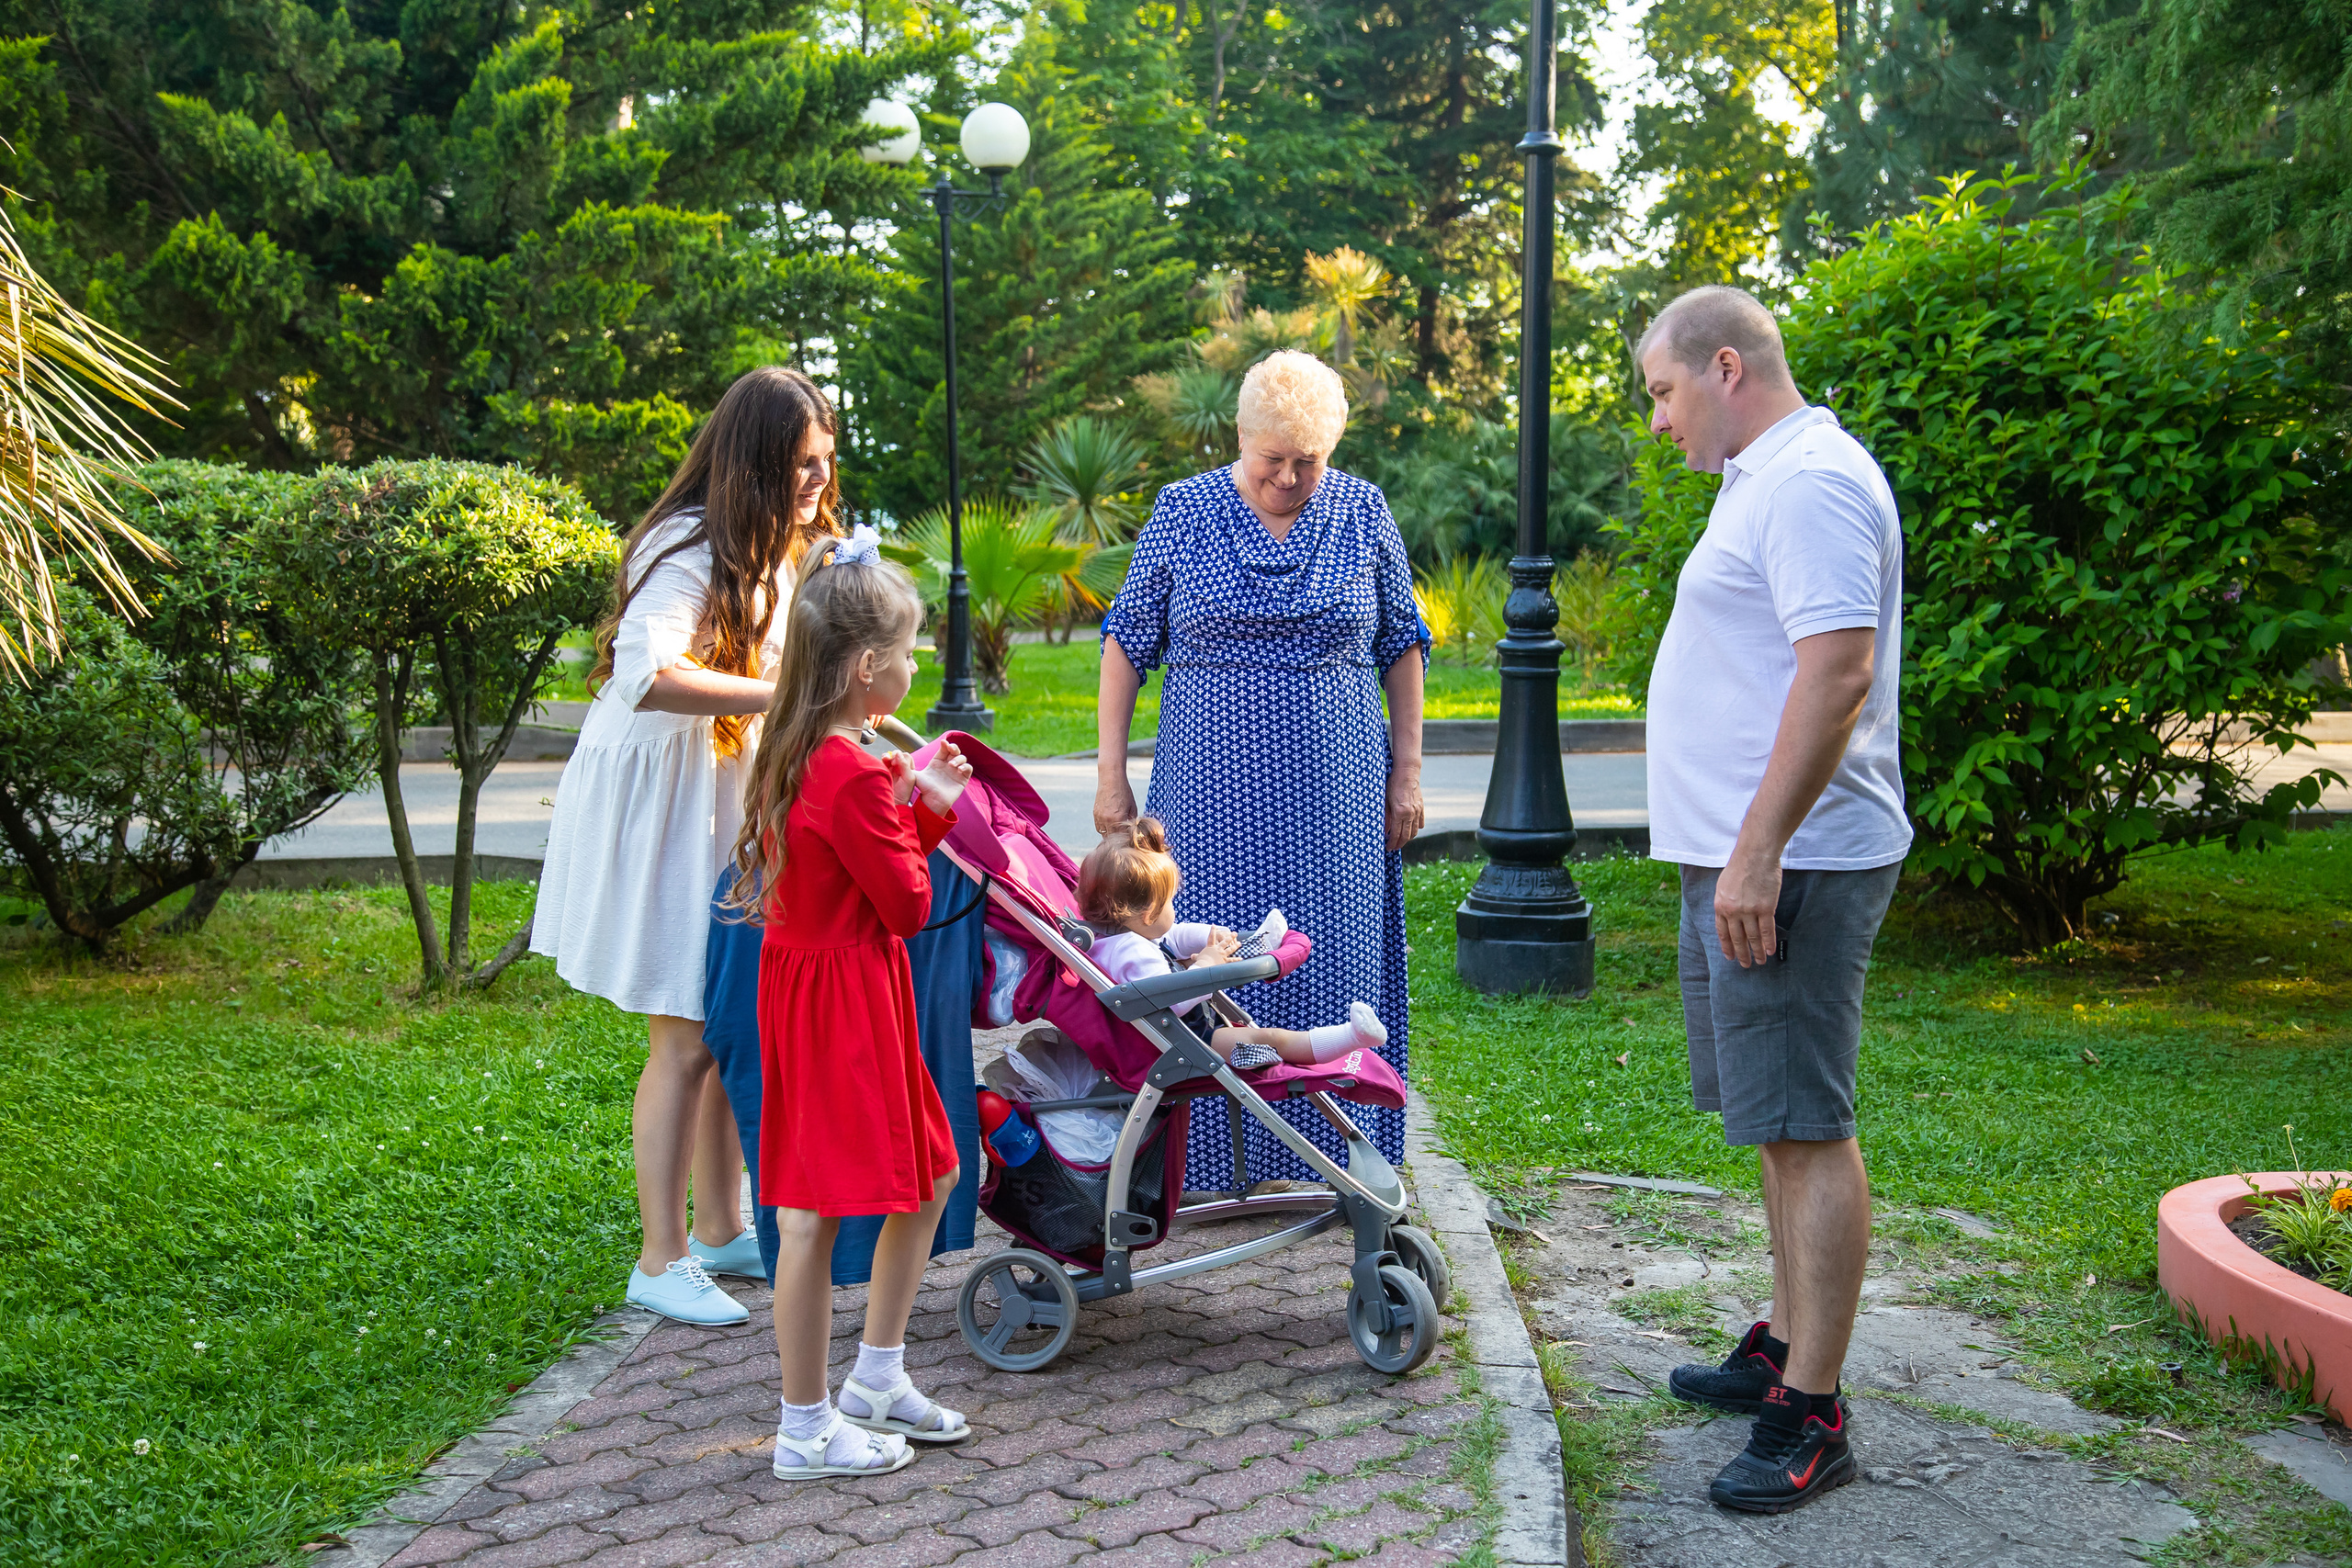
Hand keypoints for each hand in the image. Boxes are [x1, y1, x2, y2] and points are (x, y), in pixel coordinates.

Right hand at [883, 750, 916, 805]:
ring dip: (887, 756)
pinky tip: (883, 761)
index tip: (898, 763)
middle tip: (892, 762)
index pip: (906, 756)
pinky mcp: (884, 771)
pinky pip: (883, 762)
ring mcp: (892, 770)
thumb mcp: (909, 778)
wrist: (893, 802)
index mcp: (909, 769)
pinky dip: (882, 759)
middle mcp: (900, 768)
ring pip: (890, 757)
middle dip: (894, 755)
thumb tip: (898, 753)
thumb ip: (905, 765)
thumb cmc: (903, 793)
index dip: (902, 757)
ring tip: (886, 758)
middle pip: (897, 755)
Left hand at [913, 740, 972, 814]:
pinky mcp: (962, 778)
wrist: (932, 802)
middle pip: (955, 750)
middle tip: (950, 748)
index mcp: (937, 761)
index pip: (944, 748)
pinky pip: (968, 768)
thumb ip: (906, 766)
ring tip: (951, 765)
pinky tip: (959, 770)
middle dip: (954, 747)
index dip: (945, 744)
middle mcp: (947, 765)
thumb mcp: (914, 775)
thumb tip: (898, 754)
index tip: (943, 743)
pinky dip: (966, 766)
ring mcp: (956, 771)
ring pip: (962, 758)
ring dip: (959, 758)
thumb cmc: (923, 789)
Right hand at [1094, 773, 1136, 833]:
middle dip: (1118, 838)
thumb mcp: (1132, 807)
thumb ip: (1132, 821)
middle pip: (1112, 838)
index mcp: (1118, 818)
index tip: (1130, 839)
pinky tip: (1110, 824)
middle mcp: (1107, 820)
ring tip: (1117, 830)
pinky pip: (1099, 828)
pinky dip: (1104, 829)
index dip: (1127, 838)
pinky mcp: (1095, 814)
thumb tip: (1133, 832)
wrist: (1111, 780)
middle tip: (1123, 837)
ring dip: (1110, 834)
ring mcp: (1100, 817)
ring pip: (1104, 834)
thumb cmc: (1124, 792)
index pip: (1123, 836)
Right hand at [1192, 929, 1240, 966]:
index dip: (1212, 931)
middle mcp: (1217, 949)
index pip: (1211, 937)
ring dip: (1235, 946)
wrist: (1204, 966)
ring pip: (1230, 949)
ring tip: (1239, 943)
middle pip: (1225, 941)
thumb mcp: (1197, 958)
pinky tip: (1241, 958)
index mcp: (1210, 947)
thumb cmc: (1200, 962)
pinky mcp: (1224, 961)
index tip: (1214, 925)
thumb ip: (1196, 956)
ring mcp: (1222, 955)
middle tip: (1235, 933)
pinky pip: (1231, 960)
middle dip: (1230, 936)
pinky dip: (1236, 960)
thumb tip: (1192, 956)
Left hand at [1384, 769, 1424, 851]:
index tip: (1388, 847)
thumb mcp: (1385, 801)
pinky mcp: (1421, 808)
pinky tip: (1408, 830)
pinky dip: (1414, 829)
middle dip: (1399, 844)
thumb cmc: (1393, 785)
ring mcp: (1417, 811)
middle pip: (1406, 836)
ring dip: (1407, 838)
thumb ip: (1385, 817)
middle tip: (1393, 847)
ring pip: (1414, 831)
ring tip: (1400, 840)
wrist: (1407, 774)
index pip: (1396, 834)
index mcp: (1400, 812)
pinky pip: (1420, 824)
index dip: (1392, 843)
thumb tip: (1384, 831)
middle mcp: (1411, 814)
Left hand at [1714, 847, 1780, 968]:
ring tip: (1760, 961)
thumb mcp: (1723, 886)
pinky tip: (1770, 951)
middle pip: (1737, 938)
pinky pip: (1767, 930)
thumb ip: (1725, 902)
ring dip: (1756, 952)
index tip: (1730, 956)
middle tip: (1745, 965)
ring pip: (1752, 937)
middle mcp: (1733, 911)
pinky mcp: (1765, 908)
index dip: (1727, 946)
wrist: (1754, 855)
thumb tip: (1729, 917)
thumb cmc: (1739, 866)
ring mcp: (1749, 911)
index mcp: (1720, 906)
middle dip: (1741, 954)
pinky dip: (1768, 943)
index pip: (1722, 932)